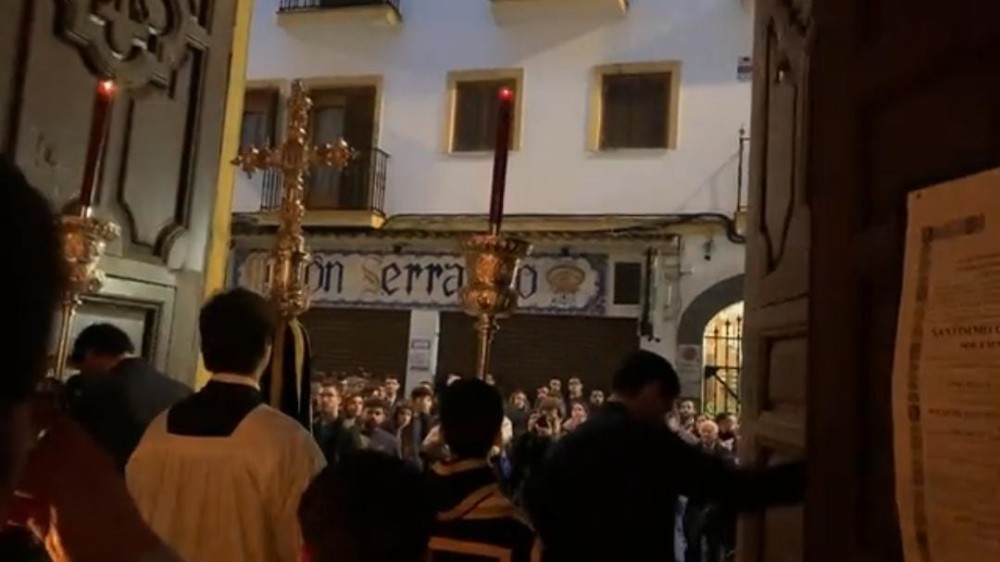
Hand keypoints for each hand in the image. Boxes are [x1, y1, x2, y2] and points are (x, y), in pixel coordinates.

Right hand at [6, 415, 161, 561]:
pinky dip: (7, 507)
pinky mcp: (48, 524)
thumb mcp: (65, 482)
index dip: (28, 415)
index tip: (4, 413)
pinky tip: (0, 511)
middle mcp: (71, 470)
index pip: (52, 422)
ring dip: (6, 481)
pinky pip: (20, 508)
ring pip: (23, 480)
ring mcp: (60, 498)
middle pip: (32, 452)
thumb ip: (37, 461)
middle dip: (10, 452)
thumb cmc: (95, 517)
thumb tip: (11, 442)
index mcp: (82, 452)